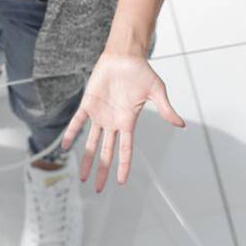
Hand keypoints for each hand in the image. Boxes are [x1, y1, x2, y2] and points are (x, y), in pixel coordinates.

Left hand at [62, 50, 184, 191]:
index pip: (126, 150)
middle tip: (97, 189)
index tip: (121, 182)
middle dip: (102, 171)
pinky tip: (65, 147)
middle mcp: (113, 123)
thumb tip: (181, 124)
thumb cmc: (142, 72)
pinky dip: (71, 134)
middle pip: (106, 153)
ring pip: (91, 143)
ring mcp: (100, 115)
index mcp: (128, 122)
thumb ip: (166, 109)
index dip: (123, 166)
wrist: (125, 56)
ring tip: (82, 177)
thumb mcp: (157, 91)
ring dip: (87, 160)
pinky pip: (77, 122)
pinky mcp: (88, 104)